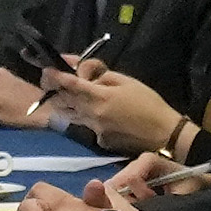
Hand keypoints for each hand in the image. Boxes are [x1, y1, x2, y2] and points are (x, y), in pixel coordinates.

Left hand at [48, 61, 181, 156]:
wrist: (163, 133)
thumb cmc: (149, 104)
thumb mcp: (128, 82)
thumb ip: (104, 77)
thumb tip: (88, 77)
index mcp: (100, 97)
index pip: (71, 85)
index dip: (56, 77)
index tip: (47, 70)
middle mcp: (92, 114)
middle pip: (64, 101)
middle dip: (56, 90)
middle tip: (53, 82)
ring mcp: (94, 129)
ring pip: (71, 115)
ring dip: (66, 105)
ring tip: (67, 96)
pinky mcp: (100, 140)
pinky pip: (86, 126)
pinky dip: (86, 117)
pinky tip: (97, 114)